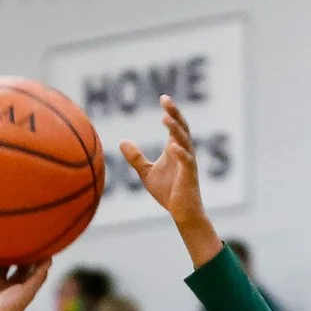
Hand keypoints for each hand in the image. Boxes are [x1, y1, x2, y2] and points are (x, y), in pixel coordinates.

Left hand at [116, 94, 210, 240]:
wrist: (182, 212)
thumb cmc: (168, 192)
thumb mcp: (146, 172)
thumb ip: (136, 157)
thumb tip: (121, 141)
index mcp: (175, 148)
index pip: (174, 125)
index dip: (170, 111)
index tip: (163, 97)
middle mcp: (184, 151)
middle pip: (181, 127)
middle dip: (174, 113)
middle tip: (165, 99)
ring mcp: (188, 163)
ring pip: (184, 141)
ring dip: (175, 129)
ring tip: (165, 118)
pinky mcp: (189, 176)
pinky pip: (186, 161)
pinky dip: (180, 153)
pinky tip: (172, 146)